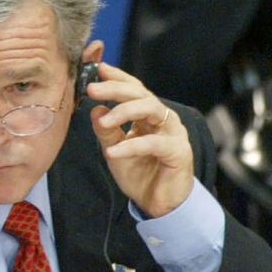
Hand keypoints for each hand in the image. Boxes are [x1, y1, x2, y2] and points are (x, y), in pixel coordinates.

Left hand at [85, 61, 194, 218]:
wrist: (158, 203)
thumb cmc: (140, 174)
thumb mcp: (114, 150)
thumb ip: (105, 131)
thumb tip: (95, 109)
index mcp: (148, 116)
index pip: (134, 89)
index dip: (118, 77)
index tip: (98, 68)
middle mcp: (163, 119)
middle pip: (142, 94)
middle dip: (116, 88)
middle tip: (93, 89)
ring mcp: (173, 133)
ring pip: (153, 110)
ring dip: (125, 111)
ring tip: (103, 121)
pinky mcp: (178, 152)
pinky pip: (153, 143)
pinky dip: (131, 146)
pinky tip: (112, 152)